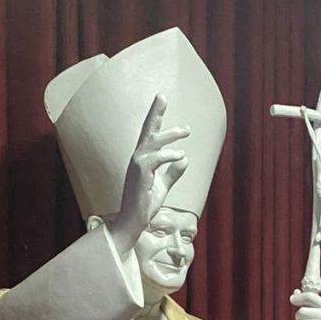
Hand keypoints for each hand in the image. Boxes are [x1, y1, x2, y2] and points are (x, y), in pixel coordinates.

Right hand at [112, 95, 189, 255]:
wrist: (134, 222)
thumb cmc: (145, 205)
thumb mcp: (163, 187)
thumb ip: (173, 173)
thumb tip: (185, 159)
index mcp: (142, 160)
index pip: (150, 135)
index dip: (156, 117)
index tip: (162, 99)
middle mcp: (137, 159)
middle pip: (146, 130)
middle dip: (155, 112)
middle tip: (164, 97)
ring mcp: (136, 166)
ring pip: (151, 142)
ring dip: (169, 134)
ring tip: (186, 130)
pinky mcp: (139, 175)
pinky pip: (155, 159)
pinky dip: (169, 155)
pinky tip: (181, 156)